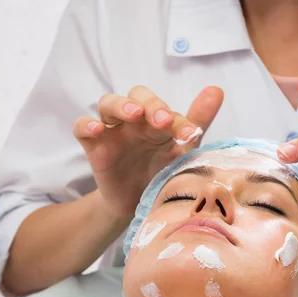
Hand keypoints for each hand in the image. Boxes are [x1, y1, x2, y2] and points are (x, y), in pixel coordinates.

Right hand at [73, 85, 223, 218]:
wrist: (139, 205)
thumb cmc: (162, 172)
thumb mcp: (182, 150)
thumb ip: (197, 122)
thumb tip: (217, 90)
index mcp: (157, 119)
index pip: (166, 108)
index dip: (178, 119)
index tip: (191, 135)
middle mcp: (135, 120)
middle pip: (137, 96)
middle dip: (151, 105)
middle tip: (163, 121)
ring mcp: (113, 131)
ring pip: (108, 103)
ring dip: (121, 105)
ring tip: (134, 115)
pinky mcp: (94, 147)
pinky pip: (81, 127)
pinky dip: (86, 124)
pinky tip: (97, 129)